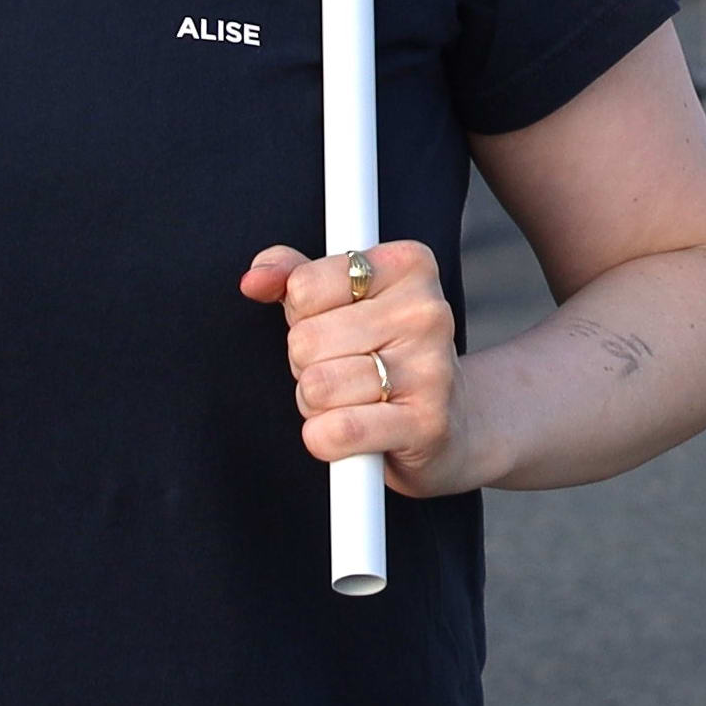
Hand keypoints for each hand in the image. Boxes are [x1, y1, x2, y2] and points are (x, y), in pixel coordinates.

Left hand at [241, 239, 472, 495]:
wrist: (451, 424)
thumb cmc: (384, 354)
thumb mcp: (342, 302)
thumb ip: (293, 276)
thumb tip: (254, 280)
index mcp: (408, 265)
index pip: (304, 286)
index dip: (303, 316)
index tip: (336, 326)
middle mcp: (426, 309)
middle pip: (305, 340)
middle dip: (308, 365)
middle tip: (345, 370)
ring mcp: (431, 367)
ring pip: (315, 387)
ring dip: (317, 405)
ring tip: (353, 401)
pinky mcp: (426, 423)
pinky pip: (336, 431)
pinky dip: (325, 439)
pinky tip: (353, 434)